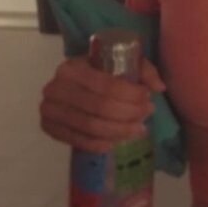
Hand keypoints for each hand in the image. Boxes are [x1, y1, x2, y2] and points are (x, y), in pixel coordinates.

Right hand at [39, 54, 166, 153]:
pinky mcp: (48, 127)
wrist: (72, 83)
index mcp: (73, 67)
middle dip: (129, 114)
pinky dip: (100, 144)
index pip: (107, 86)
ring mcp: (49, 109)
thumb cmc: (101, 72)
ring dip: (119, 131)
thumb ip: (144, 71)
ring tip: (137, 129)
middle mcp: (56, 87)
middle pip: (100, 108)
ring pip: (90, 126)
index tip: (148, 98)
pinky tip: (115, 141)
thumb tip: (159, 88)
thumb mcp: (123, 62)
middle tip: (145, 116)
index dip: (132, 95)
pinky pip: (78, 141)